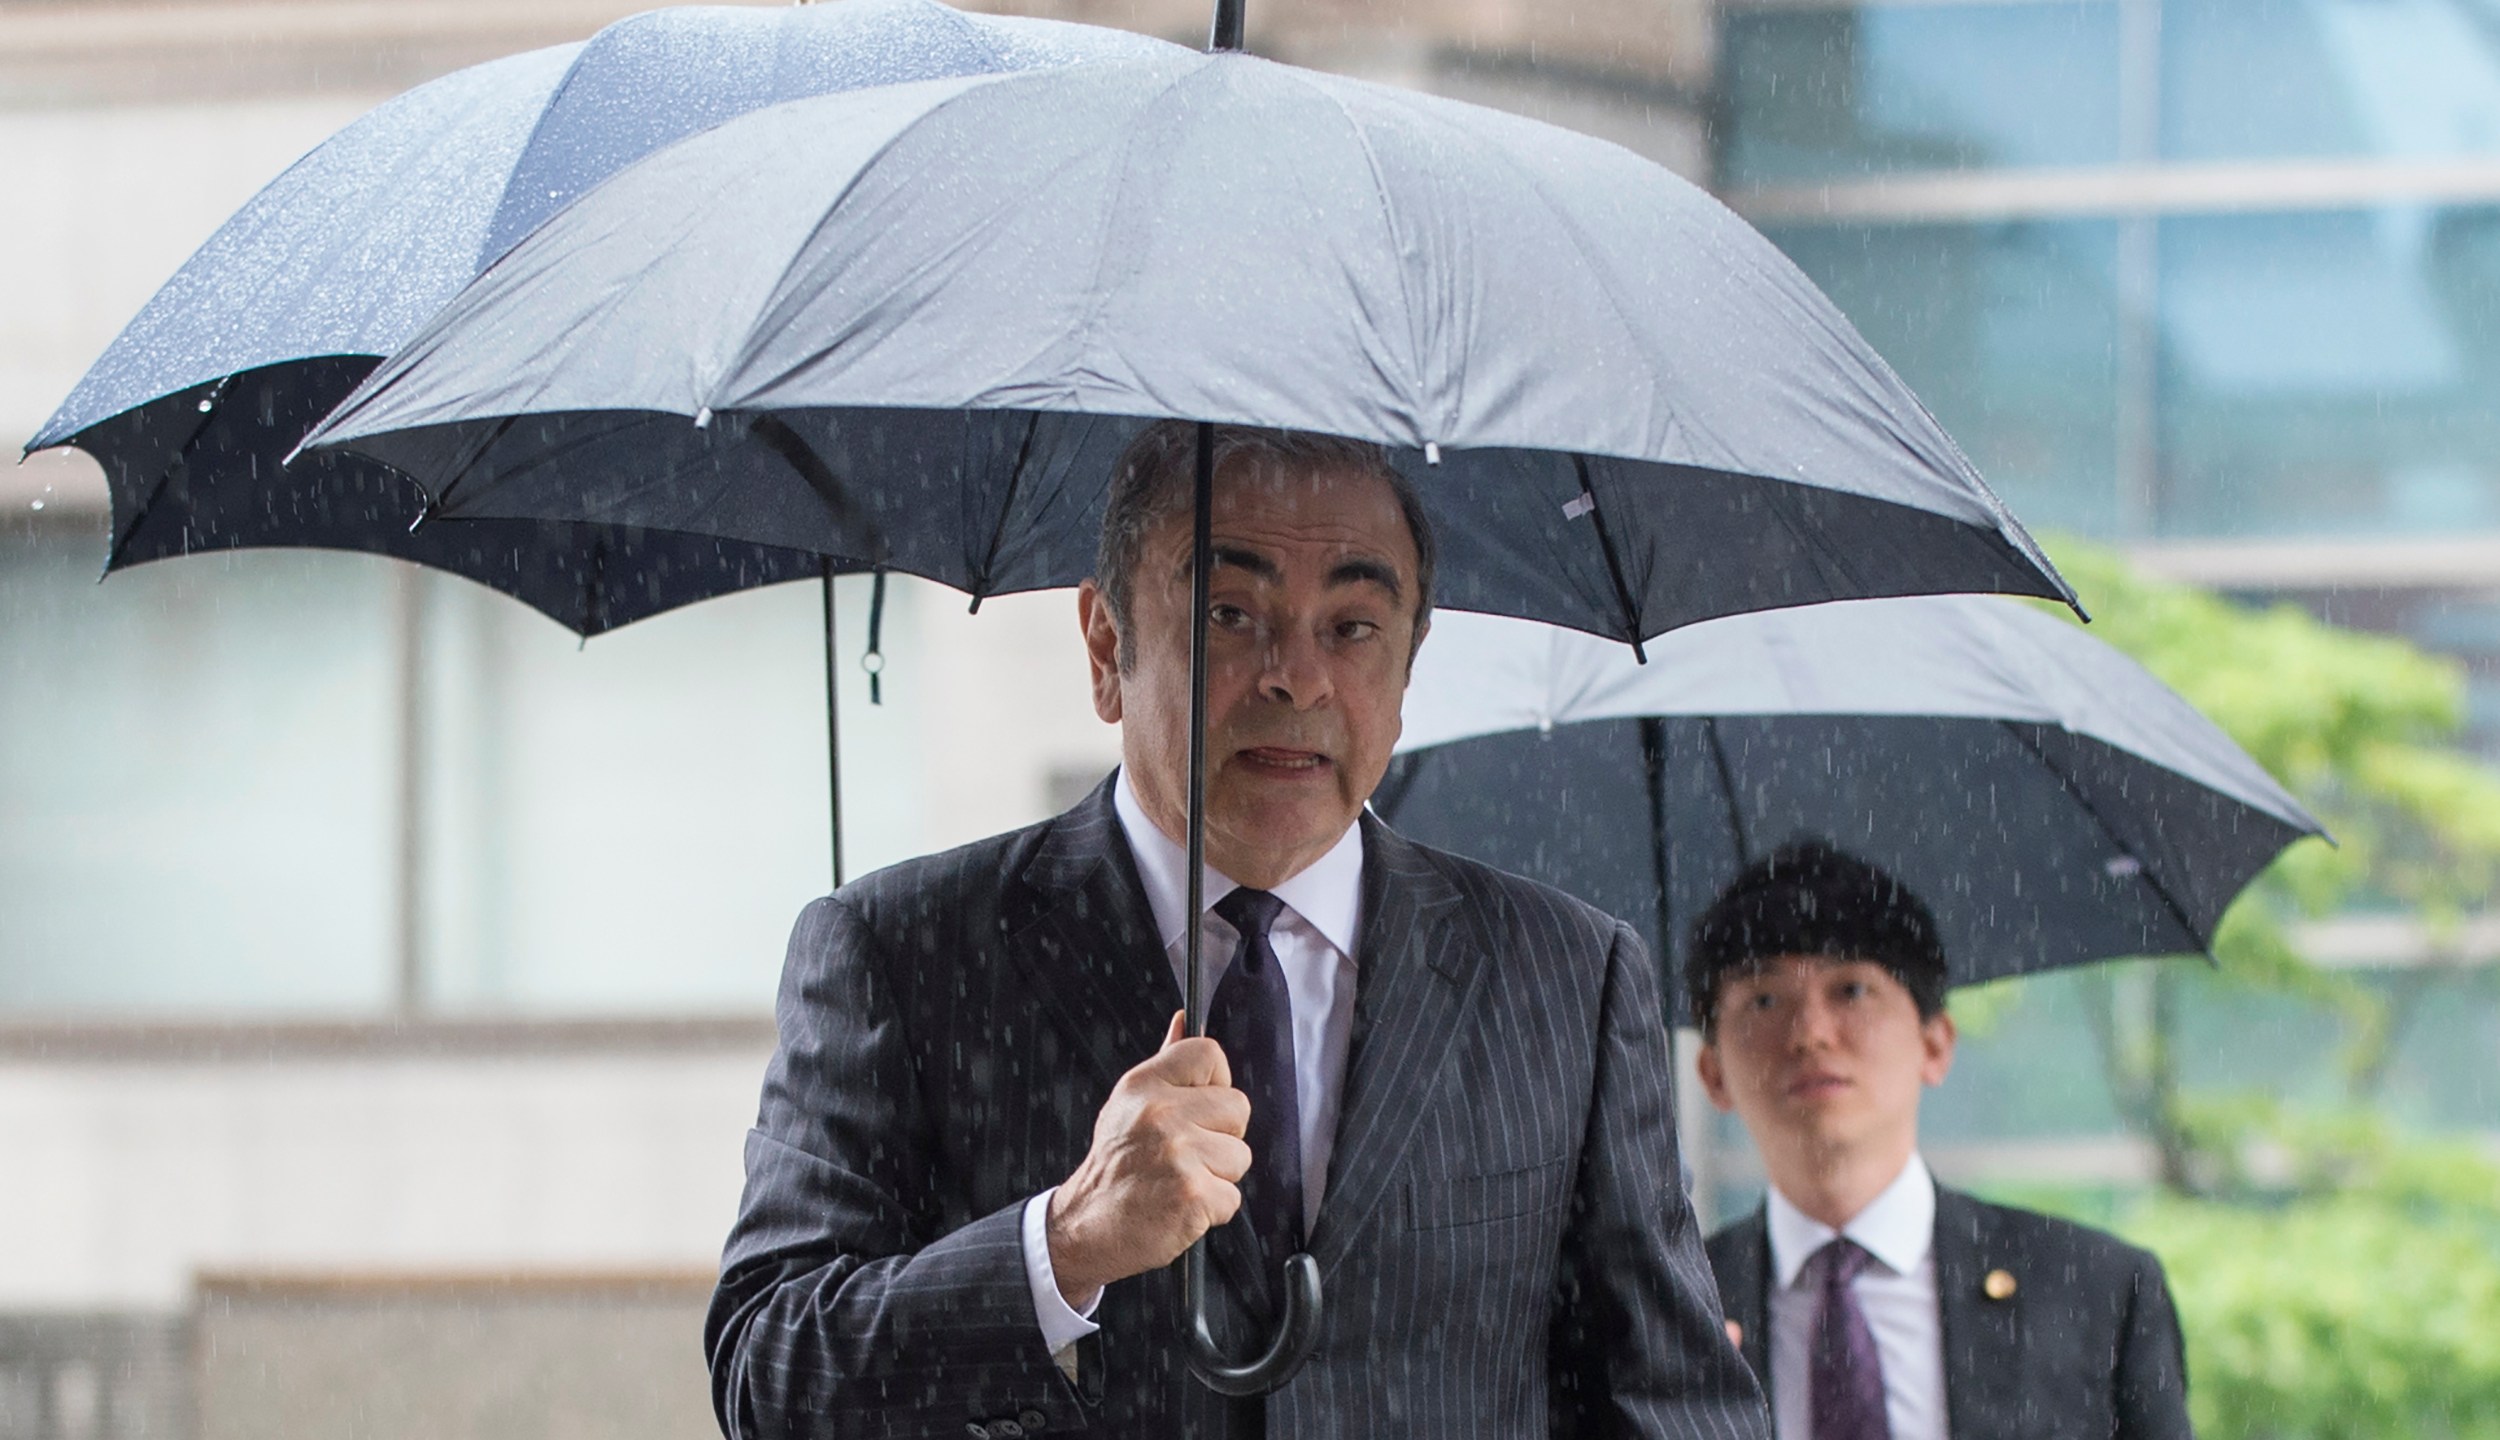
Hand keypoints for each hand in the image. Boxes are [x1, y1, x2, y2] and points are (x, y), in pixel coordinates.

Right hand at [1046, 1012, 1251, 1309]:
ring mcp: (1178, 1154)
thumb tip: (1185, 1021)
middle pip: (1239, 1107)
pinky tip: (1181, 1207)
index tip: (1202, 1107)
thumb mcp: (1128, 1106)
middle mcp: (1161, 1114)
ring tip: (1179, 1181)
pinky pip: (1233, 1198)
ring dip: (1218, 1176)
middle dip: (1221, 1136)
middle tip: (1185, 1155)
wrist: (1085, 1227)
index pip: (1210, 1054)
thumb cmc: (1114, 1167)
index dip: (1216, 1082)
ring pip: (1240, 1156)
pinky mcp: (1192, 1195)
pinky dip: (1213, 1210)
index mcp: (1144, 1085)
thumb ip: (1165, 1065)